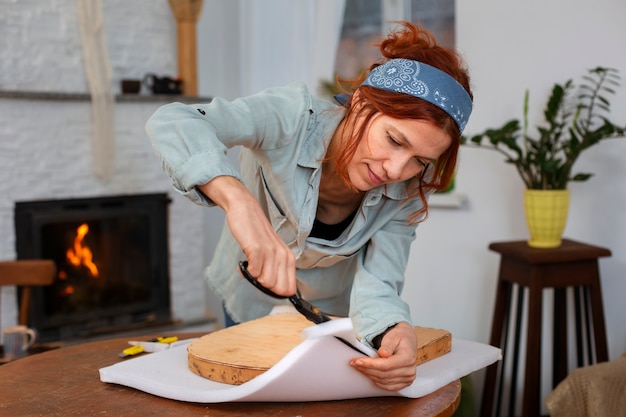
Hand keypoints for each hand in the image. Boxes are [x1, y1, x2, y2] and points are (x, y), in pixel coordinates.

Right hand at [199, 176, 296, 295]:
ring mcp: (271, 252)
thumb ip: (274, 268)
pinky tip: (244, 263)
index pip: (290, 288)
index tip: (265, 283)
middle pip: (279, 289)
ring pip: (266, 283)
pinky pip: (254, 273)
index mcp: (289, 257)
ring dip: (254, 278)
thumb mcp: (272, 251)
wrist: (245, 210)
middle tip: (256, 275)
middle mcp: (283, 255)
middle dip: (265, 287)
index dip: (276, 291)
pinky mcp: (257, 249)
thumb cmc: (256, 233)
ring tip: (249, 266)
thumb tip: (270, 289)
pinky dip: (246, 272)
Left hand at [349, 322, 416, 390]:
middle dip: (366, 369)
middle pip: (384, 374)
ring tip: (358, 367)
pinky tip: (369, 375)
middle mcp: (410, 370)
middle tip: (354, 363)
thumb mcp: (393, 336)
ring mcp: (408, 378)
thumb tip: (382, 354)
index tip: (358, 361)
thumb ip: (387, 345)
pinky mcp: (404, 383)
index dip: (370, 364)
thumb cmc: (399, 337)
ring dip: (369, 375)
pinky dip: (377, 382)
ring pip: (384, 381)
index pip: (386, 365)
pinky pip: (388, 387)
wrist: (406, 341)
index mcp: (408, 357)